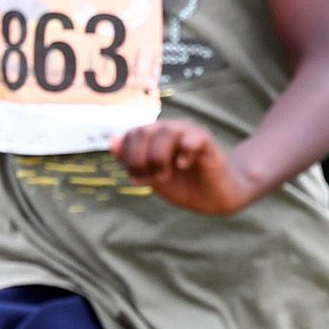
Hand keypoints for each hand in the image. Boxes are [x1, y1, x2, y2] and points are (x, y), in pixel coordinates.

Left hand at [114, 120, 255, 214]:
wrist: (215, 198)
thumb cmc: (184, 186)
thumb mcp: (152, 176)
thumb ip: (132, 161)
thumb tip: (112, 142)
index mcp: (156, 138)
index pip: (132, 134)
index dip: (128, 157)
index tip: (136, 180)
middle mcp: (171, 130)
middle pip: (145, 131)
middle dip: (140, 158)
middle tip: (150, 179)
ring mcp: (190, 133)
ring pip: (166, 131)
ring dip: (159, 157)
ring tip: (164, 176)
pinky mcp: (207, 142)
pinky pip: (192, 137)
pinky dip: (183, 152)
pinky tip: (182, 166)